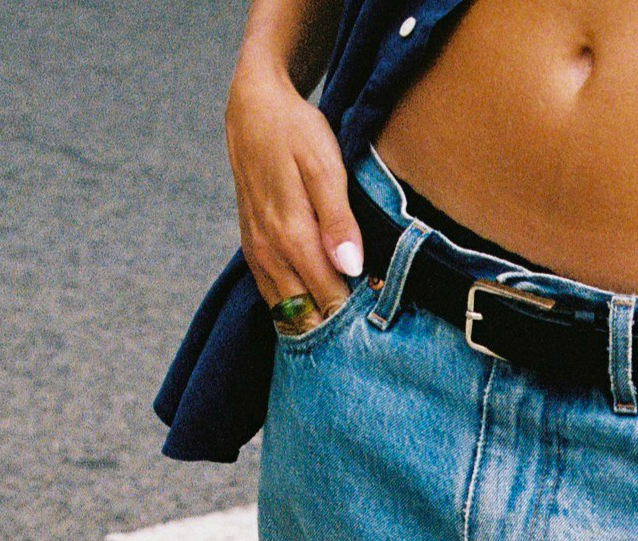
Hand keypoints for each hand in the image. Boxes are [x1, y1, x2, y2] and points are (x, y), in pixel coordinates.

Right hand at [225, 48, 362, 326]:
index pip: (329, 298)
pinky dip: (298, 312)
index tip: (384, 321)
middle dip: (338, 330)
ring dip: (317, 325)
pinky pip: (275, 299)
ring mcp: (258, 255)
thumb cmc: (295, 132)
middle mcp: (269, 253)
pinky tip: (322, 313)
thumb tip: (351, 267)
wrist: (253, 108)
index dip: (356, 316)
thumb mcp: (324, 165)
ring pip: (288, 314)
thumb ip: (338, 219)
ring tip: (350, 332)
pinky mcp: (253, 252)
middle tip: (371, 335)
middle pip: (308, 316)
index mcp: (291, 236)